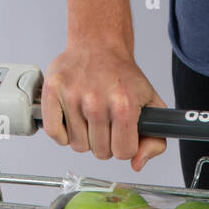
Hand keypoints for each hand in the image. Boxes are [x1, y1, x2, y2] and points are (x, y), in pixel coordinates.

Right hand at [41, 42, 166, 170]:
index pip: (123, 153)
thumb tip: (137, 164)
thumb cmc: (123, 76)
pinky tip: (72, 119)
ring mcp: (72, 96)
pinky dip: (63, 133)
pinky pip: (55, 133)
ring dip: (84, 137)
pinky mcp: (53, 91)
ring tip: (89, 116)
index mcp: (124, 104)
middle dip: (105, 143)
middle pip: (100, 152)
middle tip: (106, 122)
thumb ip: (155, 140)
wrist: (99, 44)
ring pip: (78, 146)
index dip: (124, 146)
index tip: (122, 132)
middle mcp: (97, 101)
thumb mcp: (151, 104)